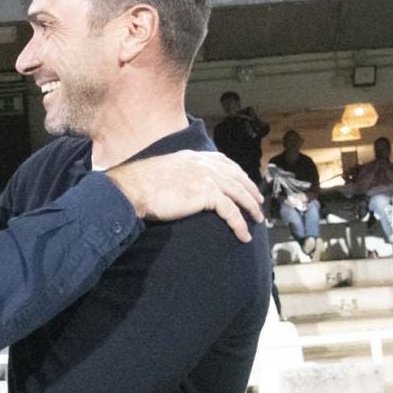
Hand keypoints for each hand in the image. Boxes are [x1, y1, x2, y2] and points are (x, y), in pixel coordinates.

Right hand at [104, 151, 264, 242]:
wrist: (133, 188)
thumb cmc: (141, 184)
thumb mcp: (165, 170)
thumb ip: (179, 173)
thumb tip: (182, 184)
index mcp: (194, 157)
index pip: (224, 161)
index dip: (238, 173)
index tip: (245, 182)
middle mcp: (204, 164)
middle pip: (237, 177)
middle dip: (251, 190)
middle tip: (259, 203)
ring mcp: (207, 178)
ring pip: (239, 193)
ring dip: (251, 208)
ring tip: (257, 220)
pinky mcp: (207, 194)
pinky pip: (231, 211)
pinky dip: (240, 224)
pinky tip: (243, 235)